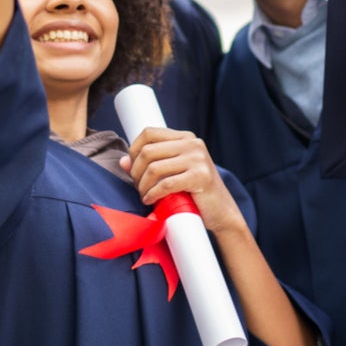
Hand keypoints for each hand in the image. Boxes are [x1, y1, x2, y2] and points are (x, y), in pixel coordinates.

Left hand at [121, 127, 247, 235]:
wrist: (222, 212)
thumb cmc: (194, 192)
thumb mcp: (172, 172)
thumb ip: (150, 164)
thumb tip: (123, 161)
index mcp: (185, 138)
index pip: (149, 133)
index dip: (134, 149)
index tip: (133, 168)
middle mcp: (192, 144)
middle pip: (148, 151)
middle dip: (136, 172)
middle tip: (138, 187)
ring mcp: (198, 159)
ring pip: (154, 168)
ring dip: (143, 185)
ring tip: (144, 195)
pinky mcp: (200, 177)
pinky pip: (166, 184)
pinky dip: (153, 194)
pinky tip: (150, 200)